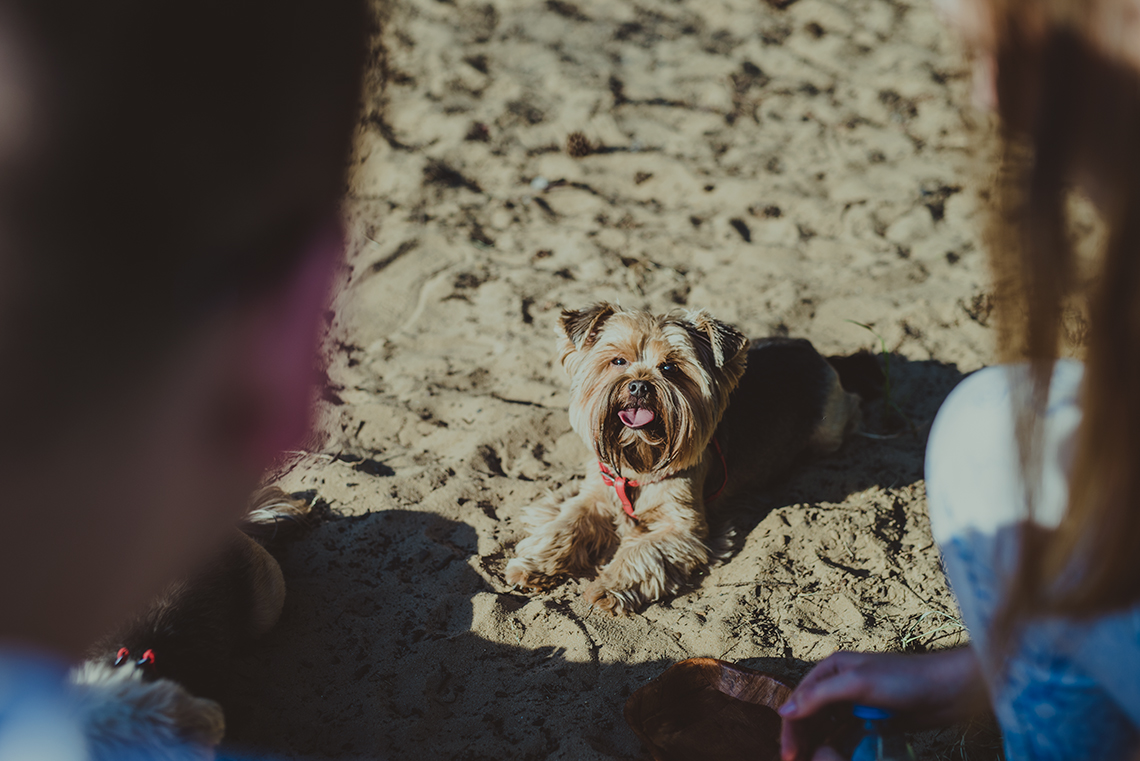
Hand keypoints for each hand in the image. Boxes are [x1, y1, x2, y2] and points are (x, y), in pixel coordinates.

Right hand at [778, 647, 988, 760]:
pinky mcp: (872, 720)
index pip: (799, 700)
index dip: (791, 728)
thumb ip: (819, 696)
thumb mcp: (857, 684)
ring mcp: (856, 703)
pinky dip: (839, 748)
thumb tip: (785, 710)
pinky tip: (835, 758)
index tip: (789, 754)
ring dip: (818, 745)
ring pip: (827, 728)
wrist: (948, 689)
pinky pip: (847, 736)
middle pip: (810, 716)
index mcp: (831, 669)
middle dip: (802, 740)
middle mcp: (839, 684)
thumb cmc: (906, 678)